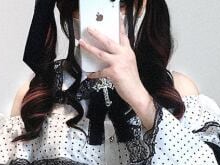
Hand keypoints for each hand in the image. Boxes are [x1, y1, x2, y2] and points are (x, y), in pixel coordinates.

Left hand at [78, 13, 155, 129]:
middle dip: (98, 34)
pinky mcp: (114, 73)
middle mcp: (124, 55)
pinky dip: (94, 73)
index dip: (119, 25)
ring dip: (90, 48)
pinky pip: (100, 72)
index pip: (123, 35)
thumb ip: (120, 57)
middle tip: (90, 28)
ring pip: (101, 53)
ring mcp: (119, 63)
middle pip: (109, 41)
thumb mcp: (128, 65)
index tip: (116, 16)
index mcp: (128, 52)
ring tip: (82, 43)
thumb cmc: (131, 81)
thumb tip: (107, 54)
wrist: (137, 93)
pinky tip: (89, 74)